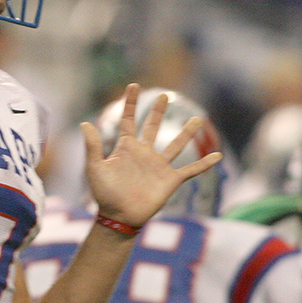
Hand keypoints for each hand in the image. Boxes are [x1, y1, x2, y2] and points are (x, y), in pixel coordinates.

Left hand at [81, 83, 222, 228]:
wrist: (119, 217)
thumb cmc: (105, 194)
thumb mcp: (96, 168)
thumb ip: (93, 146)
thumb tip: (84, 123)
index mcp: (126, 147)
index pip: (129, 119)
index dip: (131, 102)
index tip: (134, 85)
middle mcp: (144, 153)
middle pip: (153, 127)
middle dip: (159, 111)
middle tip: (164, 95)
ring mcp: (159, 165)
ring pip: (176, 145)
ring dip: (186, 133)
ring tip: (197, 119)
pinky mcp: (171, 180)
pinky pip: (191, 169)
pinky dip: (204, 163)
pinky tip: (217, 155)